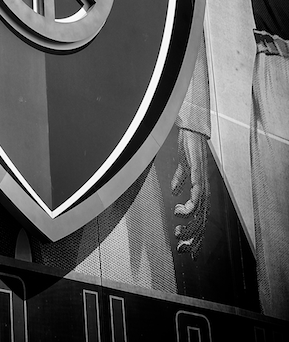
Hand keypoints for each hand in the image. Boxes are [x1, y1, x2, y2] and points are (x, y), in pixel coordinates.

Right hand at [171, 129, 209, 257]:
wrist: (191, 128)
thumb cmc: (188, 145)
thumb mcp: (182, 166)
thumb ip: (180, 178)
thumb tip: (174, 190)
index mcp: (200, 188)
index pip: (200, 216)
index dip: (195, 233)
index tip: (185, 246)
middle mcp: (204, 188)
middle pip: (202, 220)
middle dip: (193, 237)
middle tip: (182, 249)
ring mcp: (202, 181)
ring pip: (200, 211)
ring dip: (190, 224)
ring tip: (178, 231)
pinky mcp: (198, 173)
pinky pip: (196, 193)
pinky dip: (189, 204)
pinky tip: (179, 210)